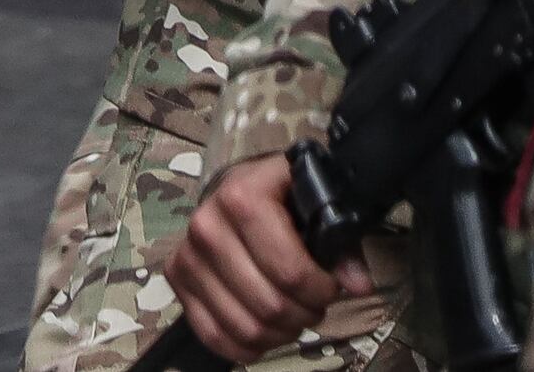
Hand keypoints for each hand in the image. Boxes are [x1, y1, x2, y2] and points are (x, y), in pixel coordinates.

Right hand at [167, 157, 345, 363]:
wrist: (238, 186)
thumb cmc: (282, 195)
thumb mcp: (317, 202)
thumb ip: (342, 243)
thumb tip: (357, 284)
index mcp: (241, 197)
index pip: (289, 272)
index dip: (321, 290)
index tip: (332, 286)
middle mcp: (206, 226)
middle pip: (269, 305)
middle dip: (304, 313)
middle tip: (314, 303)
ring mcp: (187, 255)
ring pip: (246, 327)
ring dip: (280, 332)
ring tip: (293, 314)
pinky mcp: (176, 279)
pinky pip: (213, 336)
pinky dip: (247, 346)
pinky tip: (267, 330)